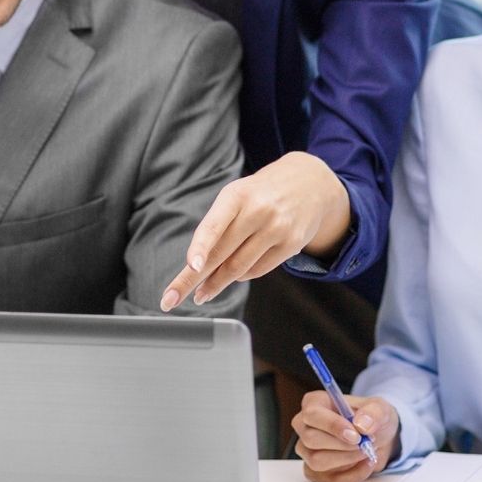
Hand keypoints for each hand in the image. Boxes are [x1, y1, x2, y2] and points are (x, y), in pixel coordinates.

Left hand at [160, 152, 351, 309]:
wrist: (310, 183)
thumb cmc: (260, 193)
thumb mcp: (237, 196)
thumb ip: (217, 226)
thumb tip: (197, 267)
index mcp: (237, 195)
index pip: (214, 225)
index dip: (201, 247)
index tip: (190, 266)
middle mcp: (258, 211)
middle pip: (222, 254)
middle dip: (193, 279)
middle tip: (172, 298)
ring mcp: (277, 229)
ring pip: (239, 268)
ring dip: (216, 284)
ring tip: (201, 293)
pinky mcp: (292, 244)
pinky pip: (258, 270)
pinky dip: (241, 276)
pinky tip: (233, 276)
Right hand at [291, 390, 398, 481]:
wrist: (378, 439)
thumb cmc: (371, 419)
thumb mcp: (380, 408)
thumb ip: (374, 412)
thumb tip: (361, 424)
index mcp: (314, 403)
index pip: (312, 414)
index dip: (332, 426)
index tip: (355, 435)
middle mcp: (305, 426)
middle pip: (311, 439)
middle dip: (342, 445)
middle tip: (365, 443)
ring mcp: (307, 451)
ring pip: (317, 462)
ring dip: (347, 460)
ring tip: (366, 452)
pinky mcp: (315, 472)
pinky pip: (330, 481)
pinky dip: (353, 476)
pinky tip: (365, 464)